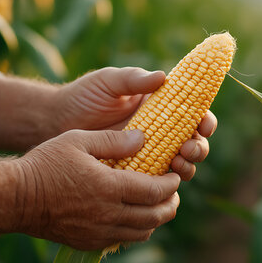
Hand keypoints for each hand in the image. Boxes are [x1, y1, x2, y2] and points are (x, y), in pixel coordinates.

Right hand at [15, 129, 180, 249]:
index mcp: (109, 186)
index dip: (171, 184)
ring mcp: (98, 232)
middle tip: (173, 192)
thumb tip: (143, 138)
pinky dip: (136, 230)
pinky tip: (134, 217)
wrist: (16, 198)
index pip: (154, 191)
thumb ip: (113, 140)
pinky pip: (123, 240)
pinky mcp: (89, 242)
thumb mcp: (77, 140)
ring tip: (158, 205)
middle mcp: (108, 214)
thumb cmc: (45, 164)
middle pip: (155, 216)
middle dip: (170, 204)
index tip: (174, 174)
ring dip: (156, 219)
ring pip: (142, 232)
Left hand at [57, 67, 217, 180]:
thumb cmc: (83, 97)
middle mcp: (160, 130)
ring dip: (186, 166)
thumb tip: (164, 78)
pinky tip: (159, 183)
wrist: (55, 123)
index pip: (193, 114)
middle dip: (198, 148)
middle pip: (194, 142)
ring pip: (181, 165)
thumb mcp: (108, 82)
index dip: (205, 120)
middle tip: (187, 149)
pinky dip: (164, 184)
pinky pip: (157, 182)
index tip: (204, 125)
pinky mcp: (135, 172)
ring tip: (176, 164)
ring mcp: (149, 153)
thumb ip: (134, 79)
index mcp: (159, 106)